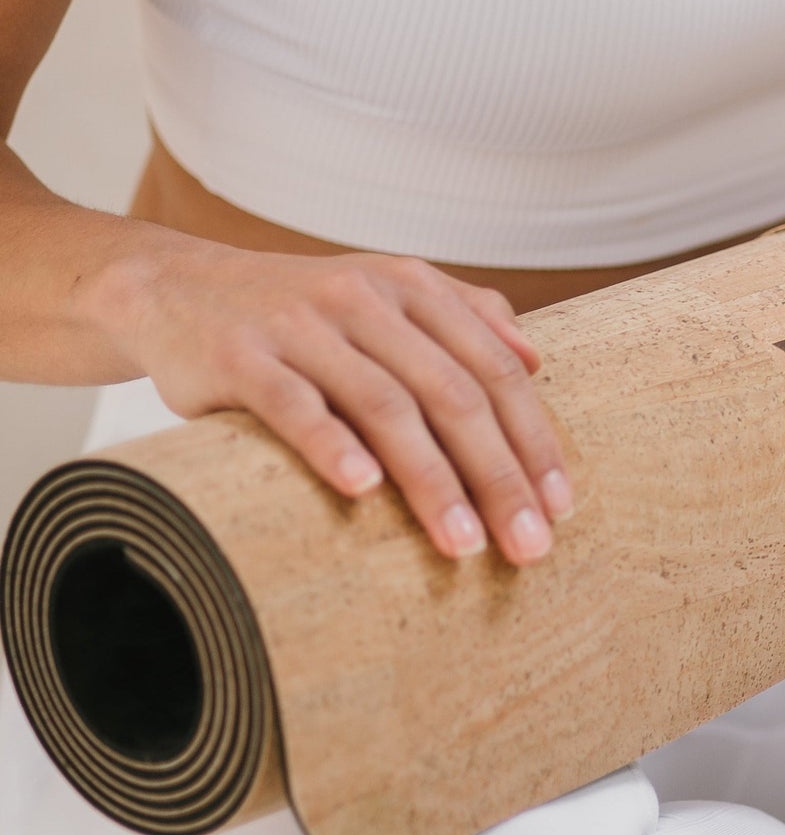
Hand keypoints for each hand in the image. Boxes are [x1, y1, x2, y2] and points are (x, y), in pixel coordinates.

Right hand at [104, 238, 572, 562]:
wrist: (174, 289)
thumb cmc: (302, 313)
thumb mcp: (387, 295)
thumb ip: (465, 315)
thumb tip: (536, 359)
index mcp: (412, 289)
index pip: (493, 370)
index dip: (534, 439)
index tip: (561, 505)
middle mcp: (364, 300)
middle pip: (452, 395)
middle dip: (498, 476)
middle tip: (528, 545)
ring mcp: (300, 326)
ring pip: (385, 406)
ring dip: (431, 480)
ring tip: (463, 544)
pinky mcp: (240, 356)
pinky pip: (293, 405)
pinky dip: (331, 445)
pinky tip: (364, 490)